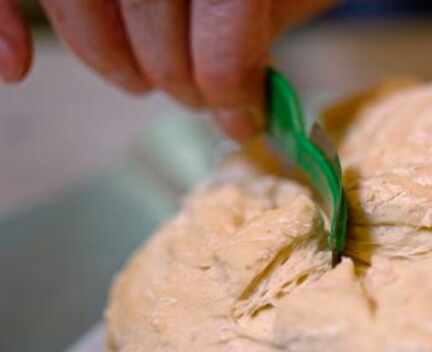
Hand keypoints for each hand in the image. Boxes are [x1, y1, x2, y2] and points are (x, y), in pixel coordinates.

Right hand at [0, 0, 334, 140]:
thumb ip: (263, 32)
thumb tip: (236, 113)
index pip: (223, 52)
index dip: (232, 97)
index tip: (244, 118)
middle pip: (153, 31)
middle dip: (180, 81)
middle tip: (198, 95)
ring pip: (79, 5)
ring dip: (109, 61)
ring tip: (140, 81)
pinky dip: (4, 22)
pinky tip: (17, 67)